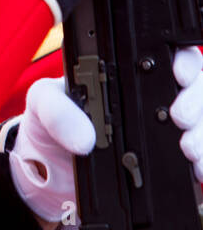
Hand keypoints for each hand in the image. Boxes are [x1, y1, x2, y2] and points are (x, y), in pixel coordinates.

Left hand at [11, 51, 202, 228]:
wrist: (51, 175)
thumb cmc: (49, 129)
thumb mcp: (42, 107)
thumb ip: (56, 111)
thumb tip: (85, 135)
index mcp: (125, 74)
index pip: (167, 54)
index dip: (182, 59)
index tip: (177, 74)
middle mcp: (150, 98)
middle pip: (194, 86)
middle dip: (195, 98)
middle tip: (179, 116)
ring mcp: (163, 131)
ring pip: (202, 121)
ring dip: (202, 132)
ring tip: (187, 148)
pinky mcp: (169, 163)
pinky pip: (199, 159)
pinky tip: (198, 170)